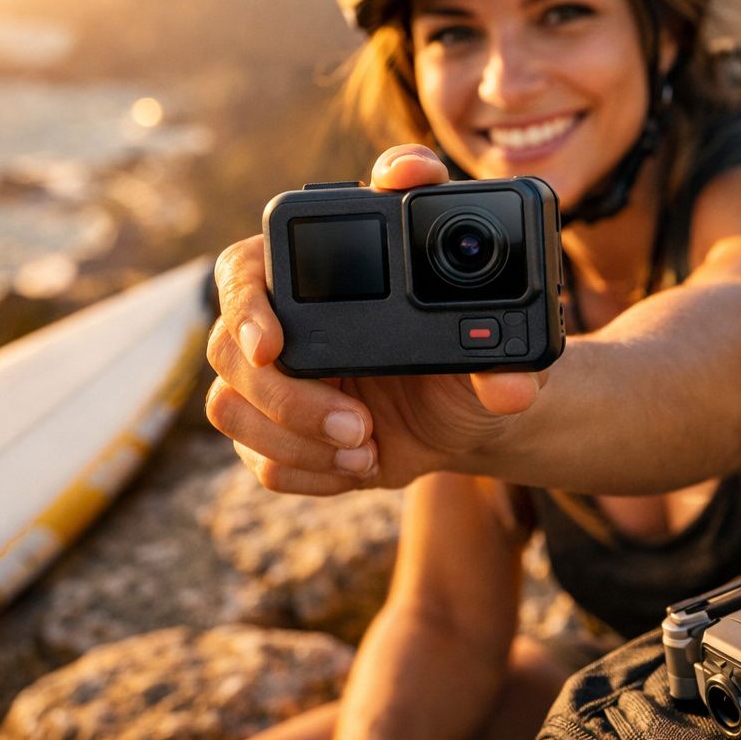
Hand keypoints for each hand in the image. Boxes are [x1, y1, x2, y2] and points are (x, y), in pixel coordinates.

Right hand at [206, 145, 546, 493]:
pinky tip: (358, 465)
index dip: (245, 305)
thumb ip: (502, 347)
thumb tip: (513, 385)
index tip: (272, 346)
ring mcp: (268, 381)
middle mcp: (278, 321)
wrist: (463, 415)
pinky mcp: (274, 432)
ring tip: (365, 447)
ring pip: (232, 409)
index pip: (242, 271)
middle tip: (356, 422)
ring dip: (295, 440)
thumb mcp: (492, 341)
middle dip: (286, 398)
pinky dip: (309, 470)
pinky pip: (258, 459)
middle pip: (227, 351)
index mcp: (313, 268)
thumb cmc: (471, 353)